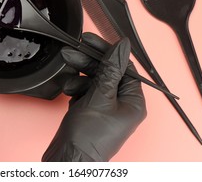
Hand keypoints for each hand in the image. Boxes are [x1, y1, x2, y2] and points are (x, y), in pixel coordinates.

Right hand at [42, 33, 146, 160]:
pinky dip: (77, 90)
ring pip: (94, 81)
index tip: (91, 40)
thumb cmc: (88, 138)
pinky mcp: (92, 112)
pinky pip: (86, 92)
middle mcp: (122, 104)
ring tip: (68, 83)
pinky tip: (70, 93)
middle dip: (88, 63)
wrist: (68, 161)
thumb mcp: (100, 97)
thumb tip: (122, 46)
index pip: (123, 66)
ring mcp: (106, 108)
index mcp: (133, 101)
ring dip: (79, 78)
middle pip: (107, 72)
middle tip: (72, 53)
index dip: (107, 51)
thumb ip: (110, 69)